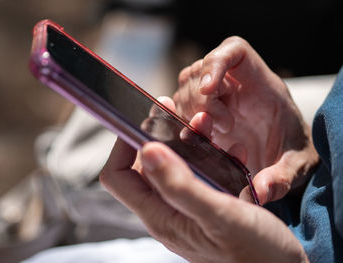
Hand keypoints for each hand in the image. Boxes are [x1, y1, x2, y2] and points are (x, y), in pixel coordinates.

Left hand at [100, 140, 307, 262]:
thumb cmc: (256, 252)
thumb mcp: (219, 214)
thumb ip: (180, 185)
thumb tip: (147, 151)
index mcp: (162, 216)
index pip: (119, 176)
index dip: (122, 146)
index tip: (141, 123)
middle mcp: (168, 212)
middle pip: (144, 167)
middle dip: (156, 137)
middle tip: (174, 114)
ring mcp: (185, 209)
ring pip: (172, 166)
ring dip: (184, 143)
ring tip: (203, 126)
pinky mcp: (203, 205)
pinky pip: (196, 174)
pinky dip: (206, 156)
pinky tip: (229, 152)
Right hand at [173, 36, 318, 204]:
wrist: (282, 155)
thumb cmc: (292, 152)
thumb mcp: (296, 165)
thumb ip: (282, 176)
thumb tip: (260, 191)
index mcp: (261, 83)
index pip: (234, 51)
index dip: (215, 63)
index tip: (208, 90)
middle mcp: (234, 84)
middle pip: (200, 71)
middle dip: (202, 101)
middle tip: (222, 128)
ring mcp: (216, 97)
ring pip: (185, 88)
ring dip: (189, 112)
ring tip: (211, 136)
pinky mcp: (202, 111)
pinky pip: (179, 106)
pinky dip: (180, 121)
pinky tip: (194, 136)